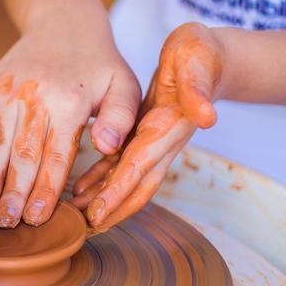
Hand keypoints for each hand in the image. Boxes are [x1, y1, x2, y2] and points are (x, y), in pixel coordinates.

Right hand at [0, 22, 140, 228]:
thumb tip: (106, 147)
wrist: (64, 20)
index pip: (57, 157)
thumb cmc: (98, 62)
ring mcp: (9, 92)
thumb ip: (120, 117)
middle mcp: (36, 98)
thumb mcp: (123, 84)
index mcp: (69, 104)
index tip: (38, 219)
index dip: (46, 191)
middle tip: (6, 223)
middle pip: (23, 155)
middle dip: (14, 193)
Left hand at [71, 22, 222, 231]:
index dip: (118, 192)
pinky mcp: (143, 136)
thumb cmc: (201, 54)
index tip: (96, 214)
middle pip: (135, 187)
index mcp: (169, 128)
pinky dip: (100, 180)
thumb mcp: (198, 62)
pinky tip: (79, 190)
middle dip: (110, 211)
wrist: (211, 56)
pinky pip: (120, 165)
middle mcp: (162, 143)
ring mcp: (153, 143)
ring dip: (102, 200)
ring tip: (73, 217)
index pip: (140, 166)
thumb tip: (208, 118)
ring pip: (126, 181)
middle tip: (81, 231)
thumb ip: (199, 89)